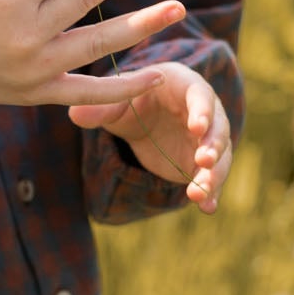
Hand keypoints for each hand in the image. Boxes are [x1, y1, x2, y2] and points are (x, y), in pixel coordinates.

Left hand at [66, 64, 233, 211]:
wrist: (141, 119)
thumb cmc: (131, 102)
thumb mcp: (114, 104)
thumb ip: (99, 109)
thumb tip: (74, 115)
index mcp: (184, 86)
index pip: (200, 94)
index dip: (201, 110)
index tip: (197, 126)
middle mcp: (205, 111)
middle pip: (217, 127)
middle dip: (212, 145)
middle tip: (203, 160)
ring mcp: (206, 140)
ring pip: (219, 156)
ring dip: (213, 174)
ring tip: (200, 193)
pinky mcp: (201, 163)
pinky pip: (211, 178)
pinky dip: (211, 193)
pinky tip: (208, 209)